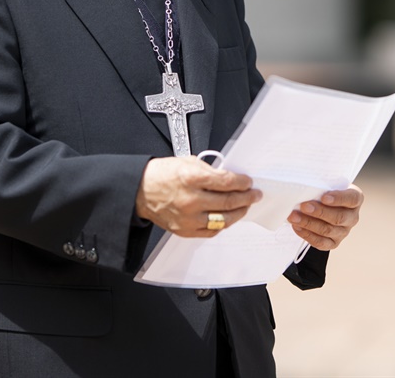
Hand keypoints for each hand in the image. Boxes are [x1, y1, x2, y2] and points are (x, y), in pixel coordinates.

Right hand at [136, 156, 261, 237]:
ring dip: (238, 213)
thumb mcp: (187, 162)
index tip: (249, 182)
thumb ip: (209, 171)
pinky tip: (228, 217)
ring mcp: (188, 218)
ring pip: (223, 220)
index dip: (242, 182)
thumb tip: (230, 179)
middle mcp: (190, 200)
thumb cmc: (162, 174)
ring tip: (244, 206)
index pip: (226, 182)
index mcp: (191, 178)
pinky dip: (223, 225)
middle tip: (255, 195)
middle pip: (228, 202)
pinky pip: (211, 231)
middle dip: (247, 198)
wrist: (139, 191)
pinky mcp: (184, 231)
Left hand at [288, 185, 363, 250]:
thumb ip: (322, 184)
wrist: (322, 205)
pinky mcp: (333, 243)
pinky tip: (296, 226)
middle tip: (304, 206)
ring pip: (327, 230)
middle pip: (339, 217)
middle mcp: (352, 217)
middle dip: (319, 212)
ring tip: (294, 216)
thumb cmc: (325, 190)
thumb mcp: (328, 183)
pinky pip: (321, 242)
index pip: (352, 199)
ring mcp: (344, 231)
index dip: (339, 198)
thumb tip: (306, 186)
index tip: (323, 197)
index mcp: (355, 198)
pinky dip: (307, 235)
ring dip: (308, 223)